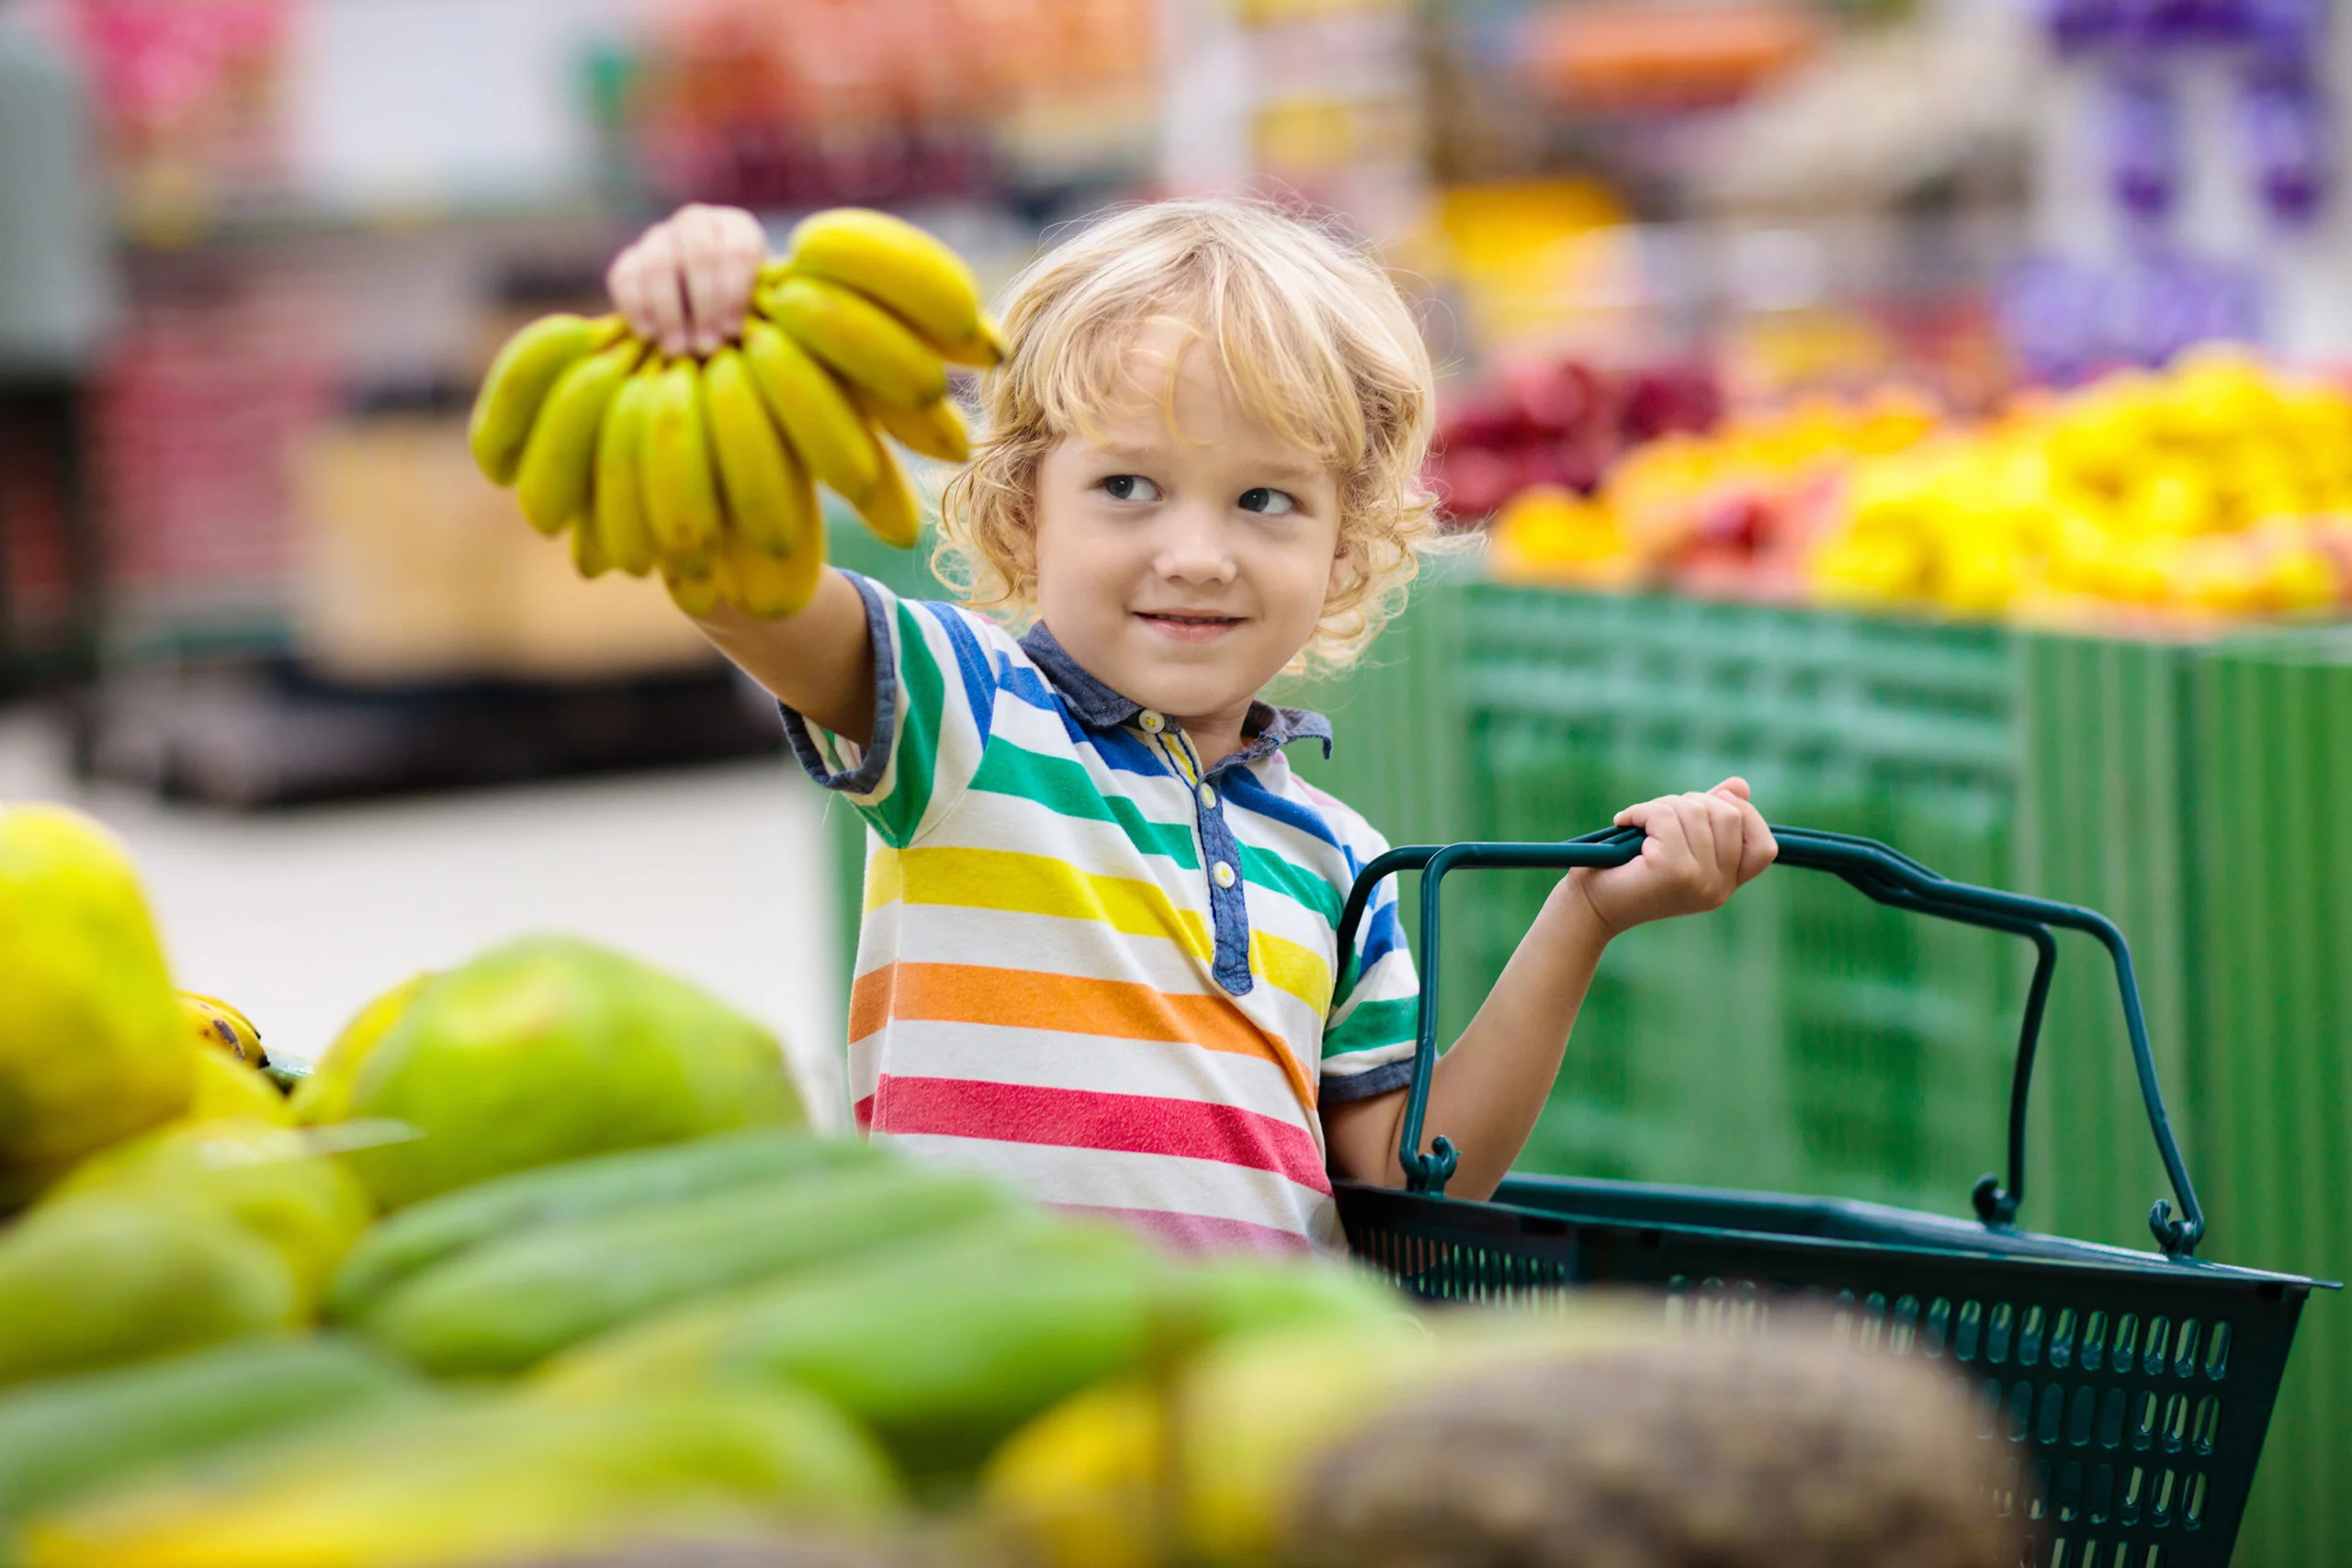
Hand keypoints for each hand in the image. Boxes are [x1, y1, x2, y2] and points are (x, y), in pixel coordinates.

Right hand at [606, 203, 768, 358]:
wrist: (704, 304)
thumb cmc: (740, 307)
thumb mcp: (758, 302)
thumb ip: (756, 308)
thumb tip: (736, 330)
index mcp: (736, 227)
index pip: (738, 251)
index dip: (735, 293)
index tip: (732, 331)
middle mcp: (696, 222)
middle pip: (698, 253)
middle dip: (704, 304)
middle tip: (707, 345)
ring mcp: (660, 236)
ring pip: (658, 264)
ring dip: (669, 312)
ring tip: (677, 349)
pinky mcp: (631, 256)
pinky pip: (625, 276)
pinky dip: (635, 307)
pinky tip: (648, 334)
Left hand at [1563, 777, 1776, 937]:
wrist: (1590, 906)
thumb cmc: (1627, 870)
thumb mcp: (1676, 840)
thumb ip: (1709, 816)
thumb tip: (1740, 785)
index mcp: (1725, 885)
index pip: (1764, 848)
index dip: (1746, 817)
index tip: (1711, 803)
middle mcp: (1718, 888)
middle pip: (1729, 815)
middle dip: (1692, 802)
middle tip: (1657, 816)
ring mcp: (1699, 881)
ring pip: (1696, 811)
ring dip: (1661, 805)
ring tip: (1638, 824)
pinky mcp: (1673, 870)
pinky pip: (1666, 816)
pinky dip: (1641, 810)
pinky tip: (1624, 822)